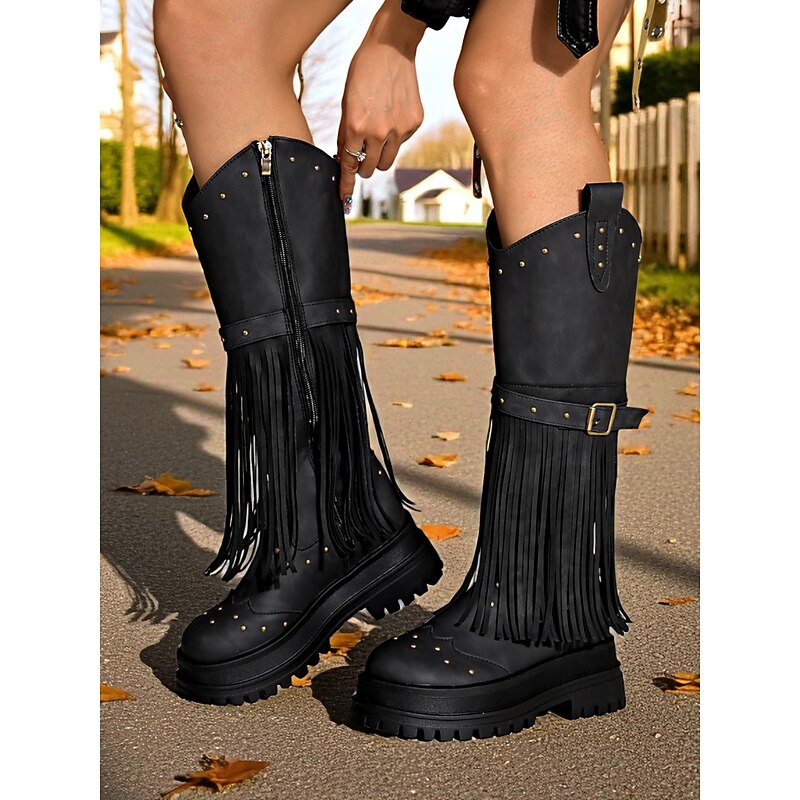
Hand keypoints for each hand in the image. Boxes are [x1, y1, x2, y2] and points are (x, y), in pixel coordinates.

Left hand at [337, 2, 425, 212]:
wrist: (391, 48)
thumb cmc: (363, 73)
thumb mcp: (346, 103)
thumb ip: (346, 134)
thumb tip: (345, 159)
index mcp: (356, 126)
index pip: (349, 165)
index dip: (346, 185)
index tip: (344, 200)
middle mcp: (378, 132)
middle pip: (369, 169)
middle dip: (363, 166)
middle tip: (361, 155)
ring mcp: (399, 129)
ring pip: (386, 161)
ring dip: (379, 156)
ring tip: (377, 135)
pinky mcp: (414, 123)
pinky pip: (401, 143)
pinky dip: (395, 137)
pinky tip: (392, 114)